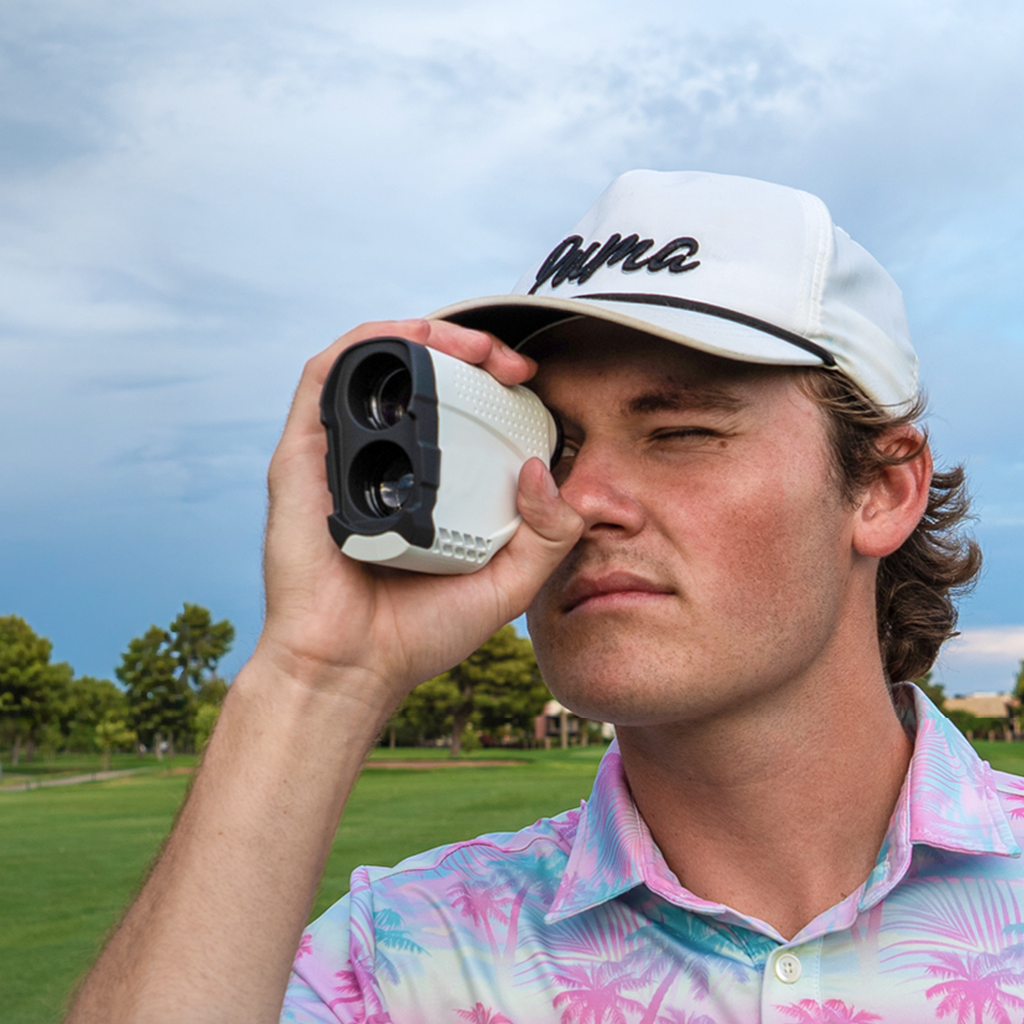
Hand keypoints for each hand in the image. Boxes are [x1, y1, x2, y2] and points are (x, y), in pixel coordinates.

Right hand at [257, 318, 582, 705]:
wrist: (351, 669)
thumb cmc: (420, 631)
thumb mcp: (508, 584)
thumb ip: (547, 535)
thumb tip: (544, 468)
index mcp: (425, 482)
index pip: (456, 406)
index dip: (494, 380)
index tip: (532, 383)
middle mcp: (380, 460)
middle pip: (418, 375)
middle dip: (469, 348)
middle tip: (511, 363)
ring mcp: (339, 454)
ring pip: (374, 363)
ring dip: (426, 336)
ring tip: (475, 347)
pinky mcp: (302, 455)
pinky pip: (325, 378)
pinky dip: (368, 346)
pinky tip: (413, 343)